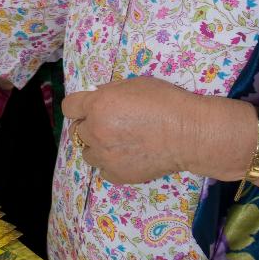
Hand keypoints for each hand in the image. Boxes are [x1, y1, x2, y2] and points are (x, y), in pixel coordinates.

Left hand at [61, 78, 214, 184]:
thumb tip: (95, 98)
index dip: (79, 107)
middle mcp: (96, 131)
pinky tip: (126, 157)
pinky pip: (103, 170)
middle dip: (90, 127)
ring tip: (119, 144)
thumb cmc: (166, 102)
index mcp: (97, 105)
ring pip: (87, 153)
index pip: (69, 107)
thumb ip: (108, 93)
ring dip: (98, 147)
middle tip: (110, 125)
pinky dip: (111, 164)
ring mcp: (105, 156)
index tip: (88, 109)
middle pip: (77, 131)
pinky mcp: (117, 174)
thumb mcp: (133, 85)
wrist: (189, 134)